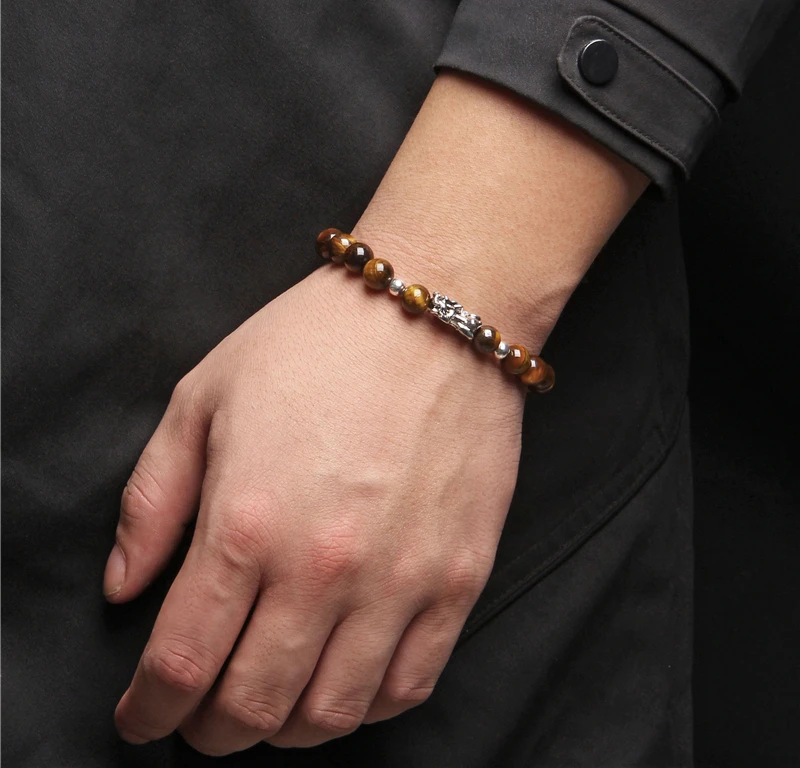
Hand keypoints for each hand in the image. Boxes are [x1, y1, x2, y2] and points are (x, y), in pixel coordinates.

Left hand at [104, 66, 647, 754]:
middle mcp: (323, 567)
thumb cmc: (317, 344)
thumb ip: (151, 500)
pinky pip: (410, 684)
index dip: (149, 709)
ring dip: (285, 731)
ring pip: (332, 714)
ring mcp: (401, 579)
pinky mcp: (460, 577)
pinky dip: (366, 708)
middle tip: (200, 719)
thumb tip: (124, 586)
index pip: (180, 661)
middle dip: (210, 731)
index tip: (142, 717)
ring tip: (271, 705)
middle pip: (252, 707)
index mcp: (246, 522)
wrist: (435, 313)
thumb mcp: (204, 398)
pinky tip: (345, 683)